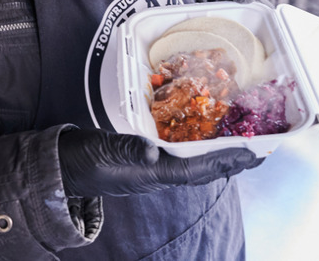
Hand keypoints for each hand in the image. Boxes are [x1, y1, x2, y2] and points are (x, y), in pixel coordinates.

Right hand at [58, 129, 262, 197]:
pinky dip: (199, 151)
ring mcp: (151, 171)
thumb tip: (153, 152)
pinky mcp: (145, 163)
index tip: (250, 153)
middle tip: (260, 152)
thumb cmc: (80, 158)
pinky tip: (206, 144)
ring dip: (219, 158)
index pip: (197, 170)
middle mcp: (156, 175)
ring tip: (242, 149)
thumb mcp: (103, 149)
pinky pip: (181, 159)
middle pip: (202, 172)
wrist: (58, 167)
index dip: (224, 161)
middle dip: (231, 163)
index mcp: (151, 174)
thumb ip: (127, 149)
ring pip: (194, 166)